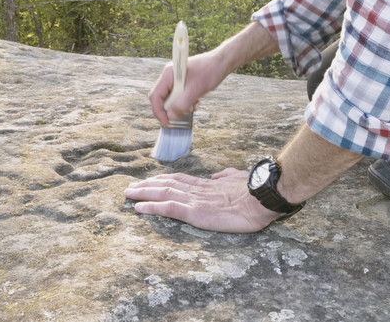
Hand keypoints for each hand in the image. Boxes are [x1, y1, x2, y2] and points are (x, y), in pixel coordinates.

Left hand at [123, 169, 279, 232]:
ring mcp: (195, 200)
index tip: (150, 180)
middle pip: (166, 184)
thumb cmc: (254, 191)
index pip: (180, 179)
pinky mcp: (195, 213)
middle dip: (147, 185)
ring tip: (128, 194)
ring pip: (163, 193)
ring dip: (143, 193)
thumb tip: (218, 175)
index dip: (163, 179)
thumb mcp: (239, 179)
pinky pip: (168, 208)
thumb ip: (226, 176)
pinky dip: (151, 207)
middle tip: (130, 187)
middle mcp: (198, 190)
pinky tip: (138, 208)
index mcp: (208, 184)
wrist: (261, 198)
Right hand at [148, 51, 227, 126]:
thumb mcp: (195, 90)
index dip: (159, 112)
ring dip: (180, 106)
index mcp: (168, 75)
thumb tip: (170, 117)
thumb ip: (182, 104)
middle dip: (170, 109)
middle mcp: (169, 76)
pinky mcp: (183, 82)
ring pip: (171, 99)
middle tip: (181, 116)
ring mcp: (176, 79)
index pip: (155, 96)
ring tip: (193, 105)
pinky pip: (179, 96)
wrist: (222, 63)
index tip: (167, 122)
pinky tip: (196, 101)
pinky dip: (186, 102)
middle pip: (161, 98)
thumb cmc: (210, 71)